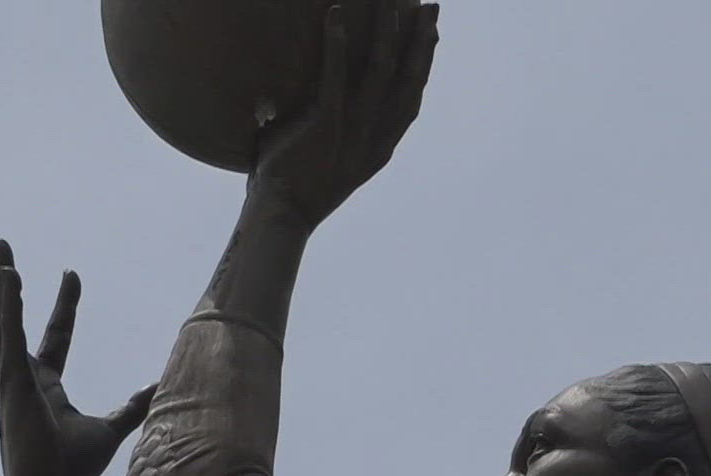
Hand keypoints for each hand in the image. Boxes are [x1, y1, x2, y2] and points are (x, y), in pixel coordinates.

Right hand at [0, 240, 154, 475]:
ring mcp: (11, 376)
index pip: (56, 335)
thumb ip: (132, 407)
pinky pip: (9, 332)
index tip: (72, 273)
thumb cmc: (70, 471)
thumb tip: (159, 390)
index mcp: (44, 385)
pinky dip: (8, 302)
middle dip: (3, 279)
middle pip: (9, 316)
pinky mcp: (11, 380)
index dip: (65, 304)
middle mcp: (20, 375)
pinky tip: (9, 274)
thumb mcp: (109, 429)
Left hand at [250, 2, 439, 228]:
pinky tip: (335, 14)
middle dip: (422, 39)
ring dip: (388, 30)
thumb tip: (293, 101)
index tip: (431, 37)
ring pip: (381, 70)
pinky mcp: (325, 124)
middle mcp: (374, 139)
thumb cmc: (290, 191)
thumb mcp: (321, 160)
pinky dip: (337, 43)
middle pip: (409, 79)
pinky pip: (336, 76)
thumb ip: (325, 131)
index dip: (424, 66)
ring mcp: (352, 131)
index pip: (410, 101)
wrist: (279, 219)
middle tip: (430, 6)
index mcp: (378, 150)